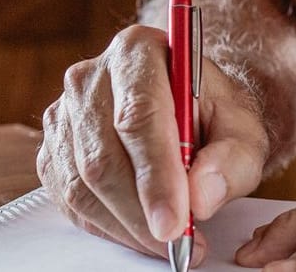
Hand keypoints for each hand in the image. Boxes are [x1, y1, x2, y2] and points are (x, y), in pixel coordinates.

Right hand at [37, 24, 269, 264]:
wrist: (186, 104)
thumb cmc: (212, 112)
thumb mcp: (243, 126)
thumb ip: (233, 157)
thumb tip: (203, 196)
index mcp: (138, 51)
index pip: (138, 116)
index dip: (155, 175)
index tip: (176, 222)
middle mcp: (91, 76)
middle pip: (103, 156)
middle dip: (140, 212)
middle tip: (177, 243)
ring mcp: (64, 112)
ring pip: (80, 184)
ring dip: (125, 225)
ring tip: (167, 241)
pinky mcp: (52, 148)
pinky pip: (68, 199)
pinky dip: (105, 225)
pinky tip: (138, 229)